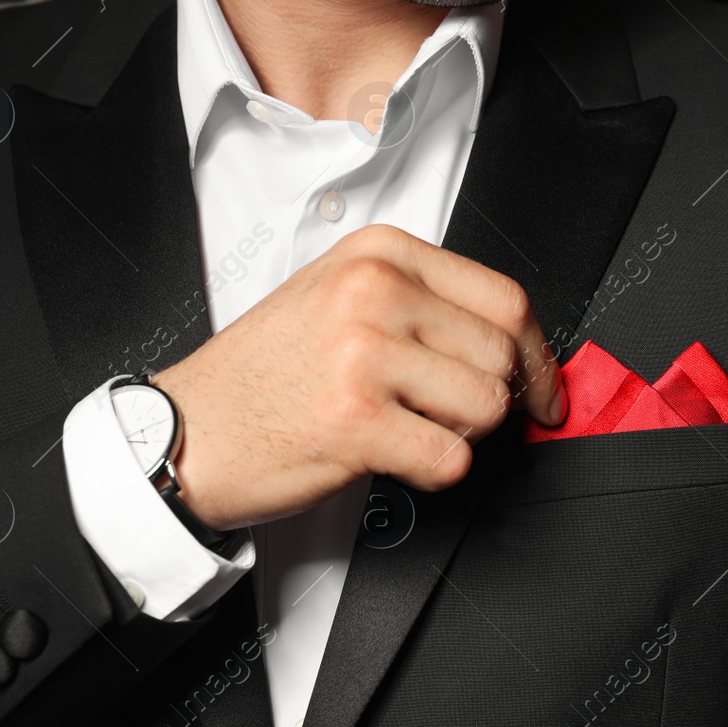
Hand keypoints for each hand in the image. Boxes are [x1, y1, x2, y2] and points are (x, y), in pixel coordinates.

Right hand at [150, 224, 565, 529]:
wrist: (186, 430)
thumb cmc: (266, 373)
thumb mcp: (341, 299)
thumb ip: (424, 305)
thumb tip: (516, 346)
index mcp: (380, 254)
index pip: (504, 298)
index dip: (536, 355)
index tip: (542, 389)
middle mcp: (374, 292)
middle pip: (501, 355)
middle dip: (491, 403)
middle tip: (448, 418)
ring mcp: (363, 353)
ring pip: (485, 407)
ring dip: (458, 435)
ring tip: (406, 429)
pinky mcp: (355, 420)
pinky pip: (450, 458)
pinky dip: (433, 473)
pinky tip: (391, 458)